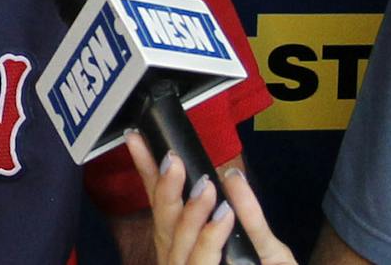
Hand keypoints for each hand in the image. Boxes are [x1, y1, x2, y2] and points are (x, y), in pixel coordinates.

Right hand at [125, 130, 296, 264]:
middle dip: (166, 187)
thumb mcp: (253, 238)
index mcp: (180, 238)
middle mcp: (177, 253)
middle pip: (164, 218)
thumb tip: (232, 176)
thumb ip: (246, 213)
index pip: (159, 200)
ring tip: (205, 186)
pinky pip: (203, 260)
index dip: (147, 169)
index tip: (136, 138)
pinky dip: (212, 237)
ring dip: (192, 210)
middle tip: (173, 159)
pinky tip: (223, 214)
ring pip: (181, 239)